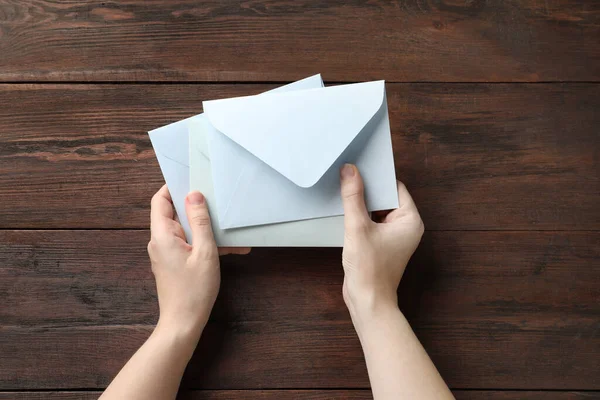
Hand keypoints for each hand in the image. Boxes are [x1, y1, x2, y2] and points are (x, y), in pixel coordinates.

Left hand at [147, 185, 249, 339]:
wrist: (183, 324)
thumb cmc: (194, 290)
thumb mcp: (205, 252)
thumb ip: (200, 222)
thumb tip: (194, 195)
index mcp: (162, 235)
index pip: (161, 200)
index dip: (174, 186)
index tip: (193, 179)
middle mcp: (160, 241)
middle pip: (174, 213)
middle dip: (196, 207)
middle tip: (217, 200)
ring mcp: (167, 253)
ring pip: (185, 229)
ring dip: (206, 227)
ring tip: (230, 228)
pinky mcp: (174, 263)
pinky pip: (189, 244)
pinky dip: (206, 243)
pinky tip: (231, 249)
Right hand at [339, 164, 423, 323]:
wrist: (367, 301)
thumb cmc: (369, 269)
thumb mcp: (358, 227)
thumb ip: (353, 197)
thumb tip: (350, 171)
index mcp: (410, 220)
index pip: (395, 188)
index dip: (377, 178)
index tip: (360, 168)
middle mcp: (406, 227)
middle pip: (385, 198)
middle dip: (368, 192)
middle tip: (349, 180)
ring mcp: (394, 237)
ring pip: (377, 210)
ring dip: (362, 205)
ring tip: (346, 197)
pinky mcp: (382, 244)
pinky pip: (372, 223)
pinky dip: (360, 218)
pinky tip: (346, 215)